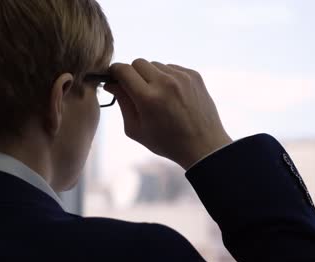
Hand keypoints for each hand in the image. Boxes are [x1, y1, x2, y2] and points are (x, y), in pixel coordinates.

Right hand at [104, 59, 232, 169]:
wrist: (203, 146)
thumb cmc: (166, 142)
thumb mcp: (135, 129)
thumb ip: (121, 103)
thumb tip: (111, 83)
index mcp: (148, 98)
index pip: (123, 70)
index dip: (115, 73)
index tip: (114, 79)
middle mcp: (165, 82)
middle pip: (138, 63)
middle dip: (132, 74)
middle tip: (135, 90)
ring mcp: (181, 77)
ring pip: (155, 64)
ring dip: (150, 75)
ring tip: (157, 95)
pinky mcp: (194, 75)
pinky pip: (171, 68)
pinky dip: (166, 78)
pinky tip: (171, 95)